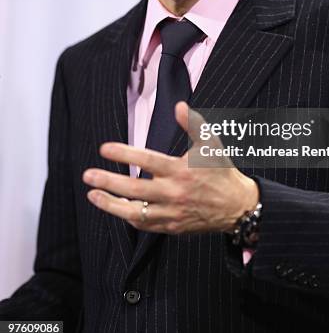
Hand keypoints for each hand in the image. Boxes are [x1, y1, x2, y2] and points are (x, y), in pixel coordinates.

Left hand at [82, 102, 258, 233]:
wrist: (237, 206)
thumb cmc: (222, 171)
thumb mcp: (211, 144)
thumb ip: (193, 124)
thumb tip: (178, 106)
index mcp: (180, 171)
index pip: (146, 161)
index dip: (123, 154)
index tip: (104, 148)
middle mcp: (174, 193)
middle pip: (134, 189)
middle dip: (108, 182)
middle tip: (88, 175)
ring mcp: (171, 213)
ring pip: (134, 212)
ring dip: (110, 205)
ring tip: (92, 195)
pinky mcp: (172, 227)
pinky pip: (144, 225)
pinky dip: (128, 217)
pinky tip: (115, 208)